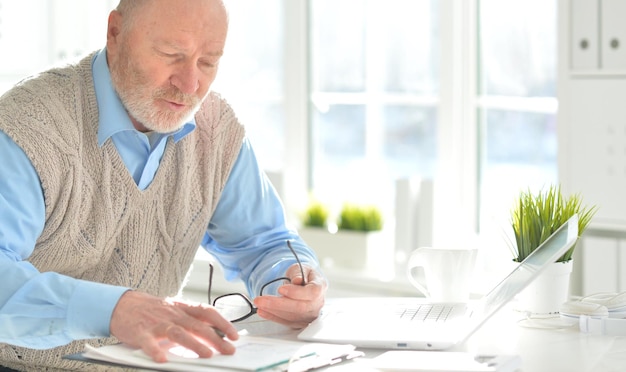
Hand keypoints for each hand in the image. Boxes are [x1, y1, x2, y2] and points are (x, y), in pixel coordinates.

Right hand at [110, 291, 238, 362]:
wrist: (122, 304)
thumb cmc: (151, 310)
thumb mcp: (173, 311)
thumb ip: (190, 321)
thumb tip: (212, 336)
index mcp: (182, 309)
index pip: (207, 313)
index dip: (222, 323)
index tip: (234, 335)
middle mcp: (172, 315)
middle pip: (197, 325)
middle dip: (215, 338)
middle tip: (229, 350)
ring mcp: (157, 323)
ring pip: (178, 333)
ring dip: (194, 344)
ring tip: (206, 355)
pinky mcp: (140, 333)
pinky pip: (149, 343)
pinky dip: (156, 351)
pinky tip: (162, 360)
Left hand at [253, 264, 326, 328]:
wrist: (302, 283)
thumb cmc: (303, 275)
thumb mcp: (301, 267)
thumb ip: (299, 273)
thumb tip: (297, 281)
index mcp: (321, 286)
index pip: (312, 293)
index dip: (296, 292)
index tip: (281, 289)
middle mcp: (318, 303)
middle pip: (300, 307)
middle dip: (278, 304)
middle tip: (260, 299)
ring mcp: (310, 315)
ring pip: (292, 316)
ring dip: (273, 311)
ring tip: (259, 304)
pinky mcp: (300, 322)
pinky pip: (286, 322)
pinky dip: (273, 317)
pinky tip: (263, 311)